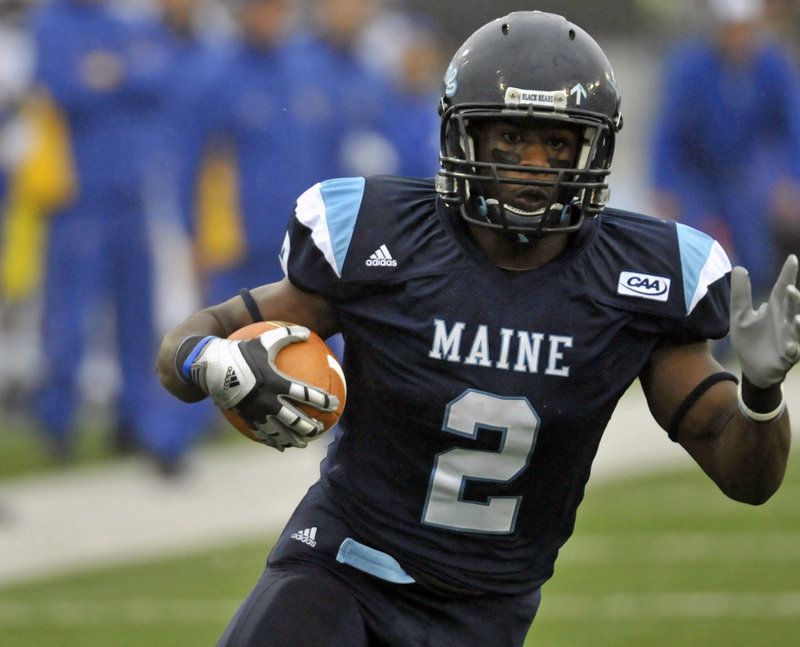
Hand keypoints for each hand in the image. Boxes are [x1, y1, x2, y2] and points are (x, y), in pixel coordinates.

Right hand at [190, 325, 339, 449]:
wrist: (210, 367)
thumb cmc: (240, 351)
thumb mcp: (264, 340)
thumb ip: (286, 336)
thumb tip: (307, 331)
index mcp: (276, 382)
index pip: (306, 395)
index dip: (323, 401)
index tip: (336, 406)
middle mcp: (268, 401)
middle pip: (296, 420)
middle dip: (311, 427)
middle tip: (321, 429)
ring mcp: (256, 412)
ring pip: (280, 432)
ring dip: (294, 439)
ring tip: (303, 443)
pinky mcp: (245, 418)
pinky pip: (261, 434)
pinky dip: (272, 441)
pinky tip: (279, 445)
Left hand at [730, 255, 799, 387]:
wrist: (751, 367)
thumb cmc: (749, 339)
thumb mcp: (740, 315)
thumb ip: (740, 294)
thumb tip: (740, 268)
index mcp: (774, 309)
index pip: (781, 289)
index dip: (787, 275)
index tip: (792, 258)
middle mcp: (785, 321)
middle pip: (792, 308)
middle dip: (793, 299)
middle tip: (789, 289)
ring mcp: (789, 338)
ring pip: (797, 329)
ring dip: (798, 324)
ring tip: (797, 318)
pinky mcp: (787, 356)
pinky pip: (793, 352)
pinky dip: (792, 349)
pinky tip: (789, 346)